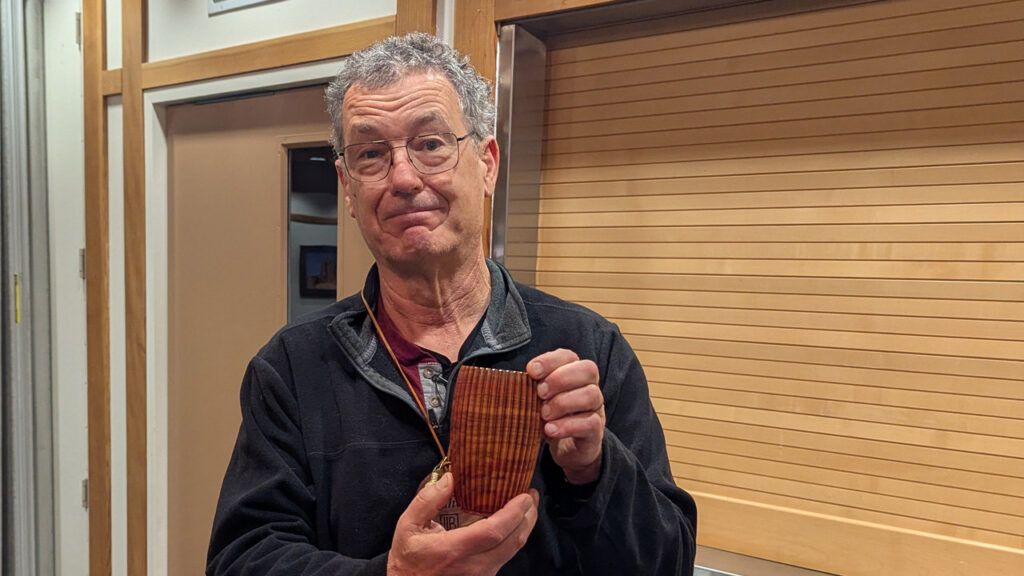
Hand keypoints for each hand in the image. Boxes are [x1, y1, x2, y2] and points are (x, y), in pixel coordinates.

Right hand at [387, 473, 538, 575]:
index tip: (525, 495)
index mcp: (454, 550)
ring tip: (526, 506)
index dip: (514, 513)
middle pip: (514, 541)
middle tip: (531, 494)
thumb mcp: (408, 526)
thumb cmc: (408, 559)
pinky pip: (506, 556)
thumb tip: (450, 478)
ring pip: (513, 550)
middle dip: (528, 516)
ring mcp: (482, 575)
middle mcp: (474, 566)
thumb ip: (427, 501)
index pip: (494, 531)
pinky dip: (514, 538)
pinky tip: (513, 524)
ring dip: (525, 527)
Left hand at [528, 349, 605, 484]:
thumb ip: (530, 388)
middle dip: (560, 379)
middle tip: (539, 393)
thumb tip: (510, 382)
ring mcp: (596, 409)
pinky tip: (550, 430)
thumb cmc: (549, 418)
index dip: (550, 360)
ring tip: (544, 414)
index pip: (569, 356)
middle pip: (588, 369)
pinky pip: (591, 423)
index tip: (531, 371)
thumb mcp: (537, 400)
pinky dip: (568, 425)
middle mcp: (589, 387)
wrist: (567, 449)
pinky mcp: (596, 431)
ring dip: (563, 402)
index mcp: (574, 373)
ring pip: (591, 395)